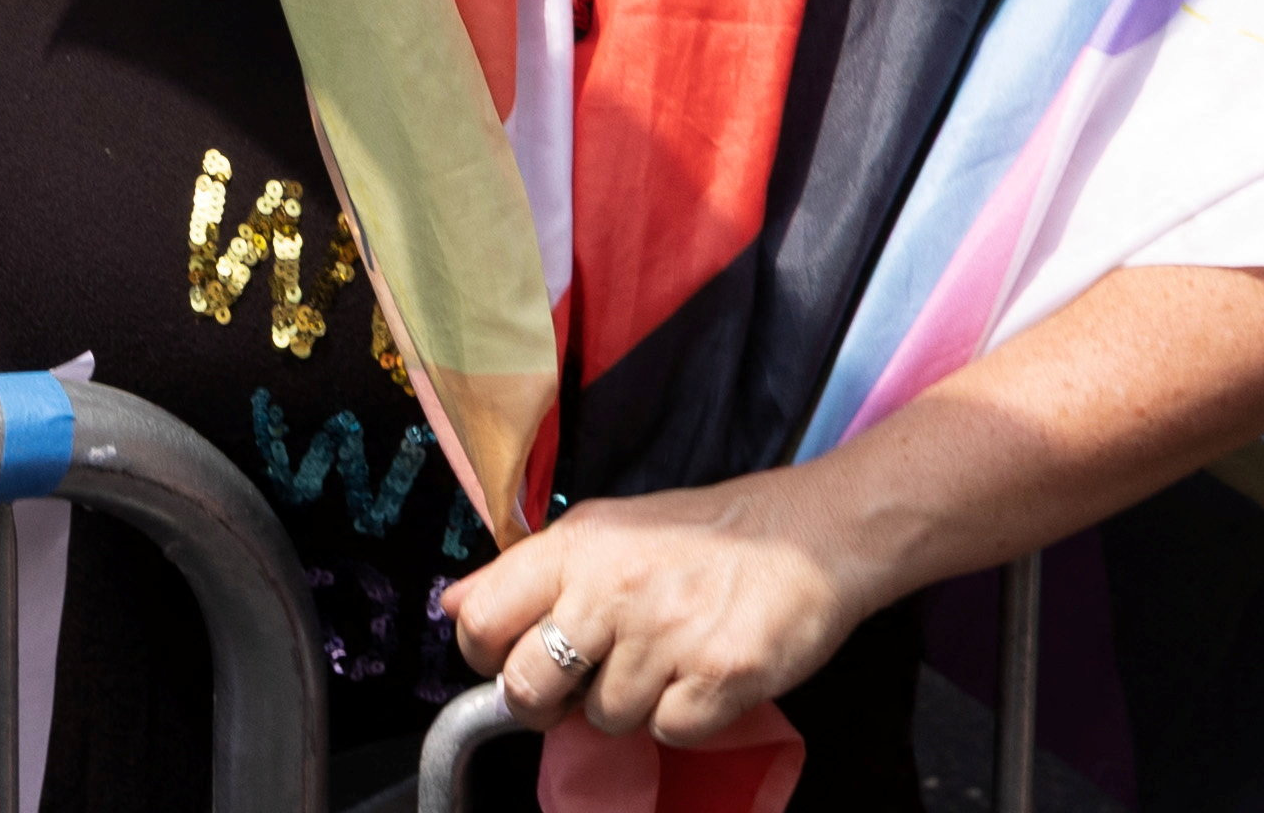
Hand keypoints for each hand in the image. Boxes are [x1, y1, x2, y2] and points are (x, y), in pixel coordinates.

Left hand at [446, 472, 867, 747]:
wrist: (810, 536)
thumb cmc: (704, 536)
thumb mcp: (605, 529)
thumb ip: (527, 570)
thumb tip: (453, 604)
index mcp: (576, 547)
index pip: (481, 621)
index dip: (487, 656)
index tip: (512, 661)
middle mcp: (611, 590)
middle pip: (526, 688)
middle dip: (548, 701)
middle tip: (585, 679)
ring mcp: (665, 637)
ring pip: (602, 720)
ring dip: (630, 703)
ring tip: (665, 657)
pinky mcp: (716, 679)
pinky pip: (667, 733)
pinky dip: (683, 716)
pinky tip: (701, 674)